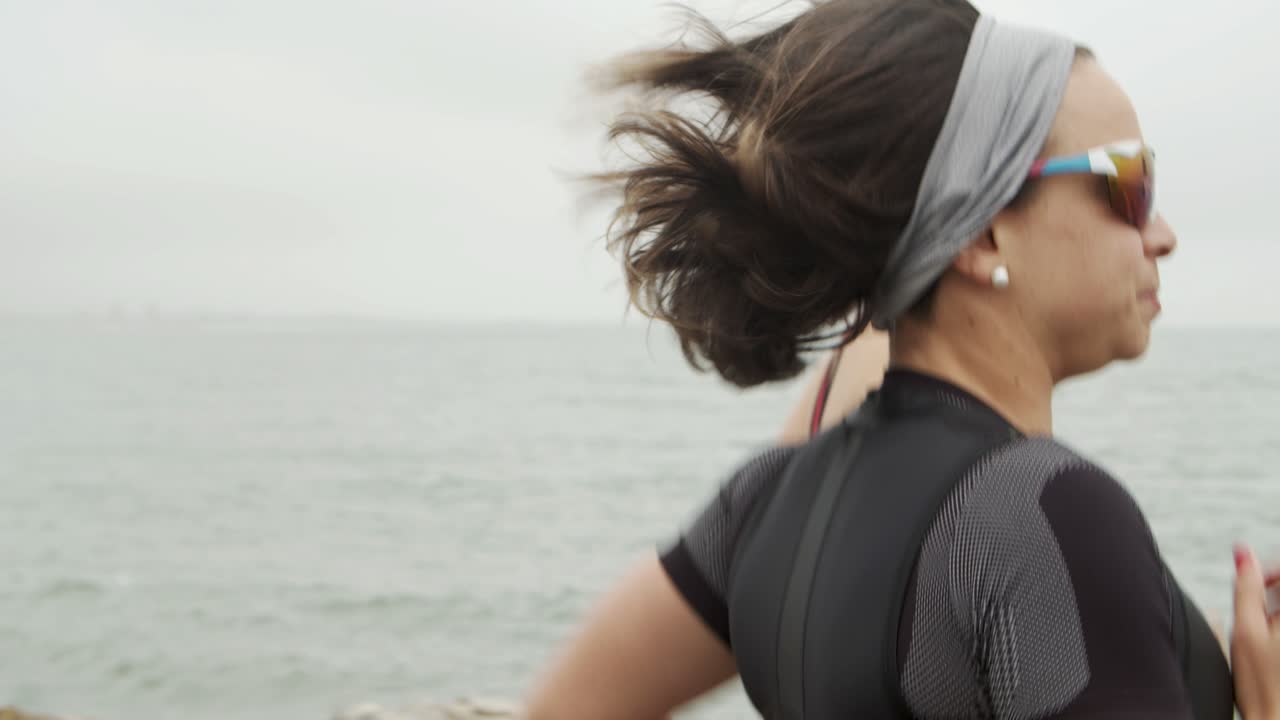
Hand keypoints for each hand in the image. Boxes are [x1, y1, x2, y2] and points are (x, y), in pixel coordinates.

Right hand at [1232, 544, 1279, 719]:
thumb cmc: (1262, 687)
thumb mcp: (1245, 630)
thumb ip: (1244, 587)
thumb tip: (1242, 552)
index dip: (1268, 572)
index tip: (1254, 586)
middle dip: (1274, 597)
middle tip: (1258, 619)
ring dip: (1279, 615)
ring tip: (1269, 642)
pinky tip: (1278, 653)